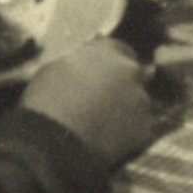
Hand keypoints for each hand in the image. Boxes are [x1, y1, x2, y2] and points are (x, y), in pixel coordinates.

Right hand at [18, 38, 179, 168]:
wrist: (55, 142)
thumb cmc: (47, 101)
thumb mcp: (55, 68)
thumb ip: (79, 62)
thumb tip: (83, 64)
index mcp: (107, 51)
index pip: (120, 50)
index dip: (112, 63)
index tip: (104, 73)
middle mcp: (130, 70)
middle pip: (134, 74)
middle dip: (124, 84)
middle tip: (104, 100)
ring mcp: (141, 100)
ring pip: (138, 102)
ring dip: (126, 108)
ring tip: (102, 124)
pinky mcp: (144, 128)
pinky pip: (138, 127)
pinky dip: (127, 132)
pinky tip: (107, 140)